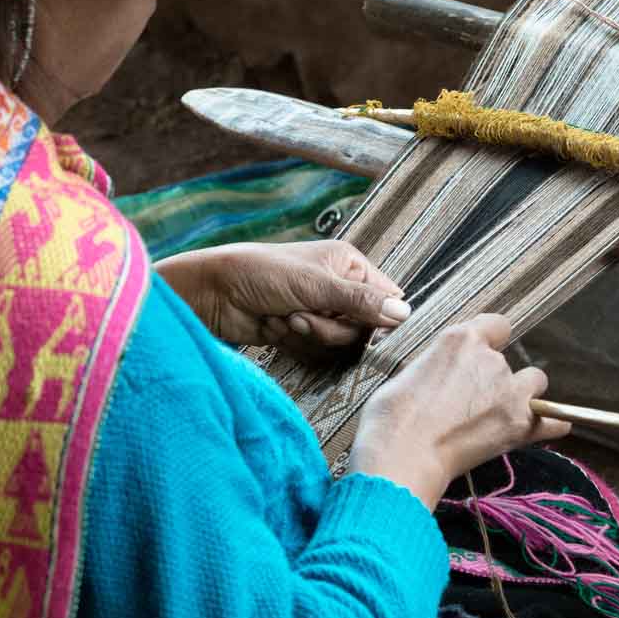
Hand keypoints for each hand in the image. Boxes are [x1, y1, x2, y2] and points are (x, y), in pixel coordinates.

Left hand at [156, 241, 410, 349]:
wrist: (214, 294)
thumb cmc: (262, 274)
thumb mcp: (315, 285)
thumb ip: (360, 302)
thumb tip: (404, 314)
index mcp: (349, 265)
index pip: (387, 298)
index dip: (381, 318)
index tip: (370, 332)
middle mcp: (339, 289)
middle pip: (363, 328)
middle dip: (330, 328)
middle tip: (303, 316)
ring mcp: (320, 313)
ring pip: (339, 344)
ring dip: (310, 336)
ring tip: (285, 318)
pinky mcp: (301, 333)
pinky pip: (317, 352)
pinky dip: (296, 344)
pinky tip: (275, 327)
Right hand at [348, 314, 570, 509]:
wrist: (403, 452)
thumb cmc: (392, 416)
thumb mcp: (408, 373)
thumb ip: (438, 367)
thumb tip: (444, 377)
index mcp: (461, 340)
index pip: (496, 325)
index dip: (489, 341)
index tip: (478, 357)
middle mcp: (491, 360)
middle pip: (509, 361)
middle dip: (495, 378)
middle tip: (472, 402)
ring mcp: (510, 392)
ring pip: (535, 383)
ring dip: (524, 394)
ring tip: (500, 415)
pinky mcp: (520, 425)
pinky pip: (553, 420)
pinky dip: (551, 425)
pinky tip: (545, 428)